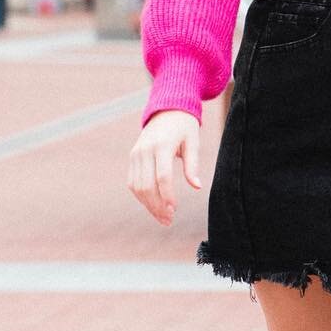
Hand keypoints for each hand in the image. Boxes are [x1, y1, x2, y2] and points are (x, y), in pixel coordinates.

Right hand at [128, 110, 201, 224]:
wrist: (166, 109)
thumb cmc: (184, 127)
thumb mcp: (193, 142)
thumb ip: (193, 165)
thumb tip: (197, 187)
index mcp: (161, 146)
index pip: (162, 176)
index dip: (168, 195)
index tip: (175, 210)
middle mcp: (144, 150)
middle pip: (147, 185)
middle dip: (157, 206)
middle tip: (169, 221)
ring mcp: (136, 154)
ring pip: (137, 186)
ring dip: (148, 205)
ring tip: (163, 218)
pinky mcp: (132, 157)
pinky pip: (133, 182)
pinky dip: (141, 196)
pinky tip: (153, 206)